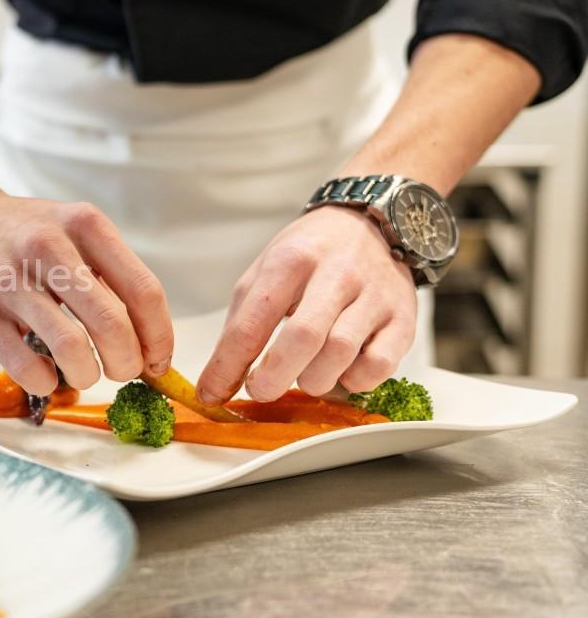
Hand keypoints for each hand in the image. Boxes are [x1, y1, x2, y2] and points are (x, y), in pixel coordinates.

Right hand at [0, 191, 173, 394]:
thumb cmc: (20, 232)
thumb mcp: (72, 231)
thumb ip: (109, 276)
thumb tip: (148, 343)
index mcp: (84, 225)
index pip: (144, 292)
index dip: (158, 338)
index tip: (157, 361)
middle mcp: (47, 248)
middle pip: (112, 325)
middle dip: (127, 363)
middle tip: (121, 371)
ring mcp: (8, 282)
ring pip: (72, 350)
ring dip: (88, 376)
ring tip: (83, 372)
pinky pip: (28, 368)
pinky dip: (46, 382)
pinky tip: (43, 371)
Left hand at [197, 207, 416, 403]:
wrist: (370, 224)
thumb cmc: (309, 256)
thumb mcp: (265, 273)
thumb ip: (240, 324)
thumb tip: (217, 382)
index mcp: (290, 261)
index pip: (252, 322)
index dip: (228, 365)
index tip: (213, 392)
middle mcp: (336, 274)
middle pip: (303, 338)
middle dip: (273, 377)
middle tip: (261, 389)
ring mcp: (374, 295)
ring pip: (340, 354)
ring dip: (313, 380)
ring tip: (303, 375)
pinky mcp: (403, 318)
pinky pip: (378, 365)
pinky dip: (355, 380)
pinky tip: (342, 370)